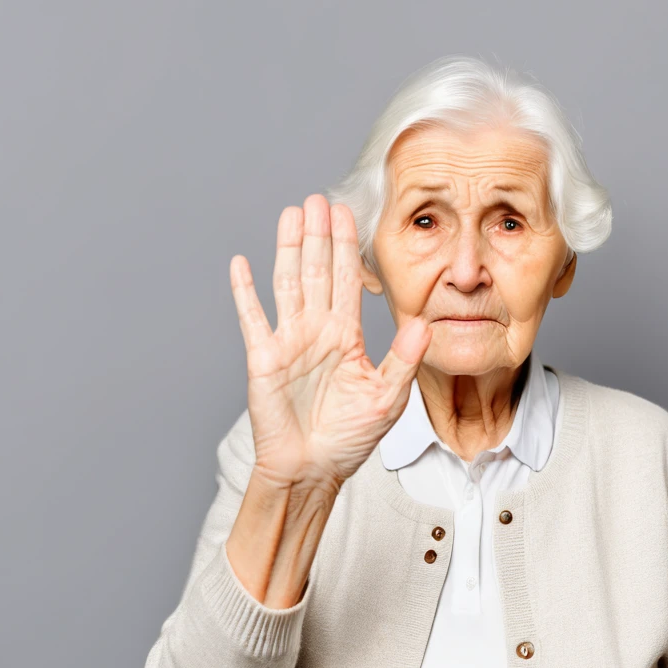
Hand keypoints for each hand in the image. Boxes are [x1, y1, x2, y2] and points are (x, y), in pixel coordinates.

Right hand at [229, 194, 431, 492]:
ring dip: (289, 250)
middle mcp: (317, 331)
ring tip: (291, 215)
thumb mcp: (386, 399)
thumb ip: (403, 361)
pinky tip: (241, 263)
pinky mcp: (264, 358)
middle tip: (319, 199)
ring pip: (289, 284)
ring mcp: (289, 342)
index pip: (349, 281)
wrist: (312, 469)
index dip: (348, 247)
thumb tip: (426, 327)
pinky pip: (252, 318)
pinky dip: (245, 292)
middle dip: (320, 236)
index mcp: (346, 337)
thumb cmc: (349, 439)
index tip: (348, 214)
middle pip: (318, 272)